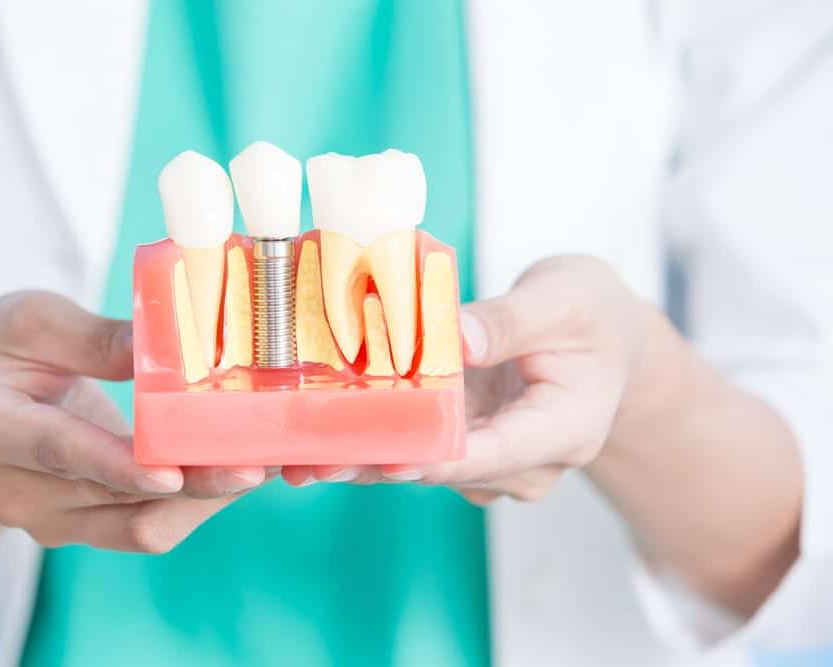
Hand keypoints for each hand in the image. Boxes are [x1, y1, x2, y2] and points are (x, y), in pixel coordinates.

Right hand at [0, 291, 267, 551]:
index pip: (58, 450)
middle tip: (254, 460)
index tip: (172, 474)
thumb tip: (174, 349)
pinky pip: (148, 528)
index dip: (117, 464)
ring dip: (205, 500)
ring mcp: (46, 518)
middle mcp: (11, 488)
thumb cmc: (2, 348)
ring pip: (140, 526)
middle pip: (114, 495)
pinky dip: (197, 506)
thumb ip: (99, 339)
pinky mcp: (81, 528)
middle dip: (191, 480)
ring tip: (261, 464)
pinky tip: (235, 475)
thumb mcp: (34, 320)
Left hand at [284, 256, 653, 503]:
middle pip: (445, 468)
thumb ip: (509, 321)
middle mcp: (527, 461)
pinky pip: (420, 445)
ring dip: (365, 454)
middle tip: (307, 458)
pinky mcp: (469, 443)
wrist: (609, 340)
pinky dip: (376, 434)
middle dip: (376, 461)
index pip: (491, 453)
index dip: (431, 457)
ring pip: (424, 464)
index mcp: (564, 430)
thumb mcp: (563, 299)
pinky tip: (320, 428)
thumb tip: (453, 337)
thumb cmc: (593, 315)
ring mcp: (495, 458)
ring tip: (296, 449)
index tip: (379, 456)